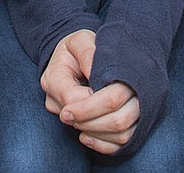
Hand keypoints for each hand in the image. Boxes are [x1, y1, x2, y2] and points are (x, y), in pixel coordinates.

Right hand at [41, 30, 139, 153]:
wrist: (72, 56)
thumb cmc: (79, 46)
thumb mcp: (82, 39)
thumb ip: (88, 54)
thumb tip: (96, 76)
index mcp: (53, 79)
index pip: (73, 100)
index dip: (96, 99)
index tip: (117, 86)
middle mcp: (54, 102)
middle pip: (83, 122)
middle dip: (109, 112)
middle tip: (131, 97)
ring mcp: (64, 117)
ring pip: (92, 134)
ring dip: (114, 126)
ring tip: (131, 106)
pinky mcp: (76, 126)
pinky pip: (98, 144)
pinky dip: (112, 139)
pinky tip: (123, 126)